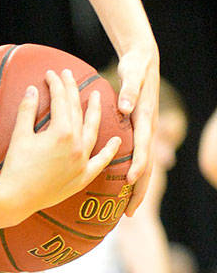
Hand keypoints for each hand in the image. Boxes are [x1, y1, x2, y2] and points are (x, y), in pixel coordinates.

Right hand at [0, 70, 119, 220]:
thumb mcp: (19, 136)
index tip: (51, 73)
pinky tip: (116, 140)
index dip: (56, 84)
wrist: (16, 199)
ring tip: (96, 96)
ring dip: (96, 112)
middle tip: (69, 75)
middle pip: (77, 111)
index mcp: (61, 132)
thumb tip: (33, 89)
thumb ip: (28, 110)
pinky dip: (109, 151)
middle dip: (72, 90)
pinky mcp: (83, 176)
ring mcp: (82, 161)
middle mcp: (77, 144)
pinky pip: (101, 161)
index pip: (62, 100)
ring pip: (93, 130)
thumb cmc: (15, 167)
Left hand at [116, 42, 158, 209]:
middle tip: (130, 213)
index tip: (129, 181)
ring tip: (128, 210)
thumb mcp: (132, 73)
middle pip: (147, 164)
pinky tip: (123, 189)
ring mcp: (146, 132)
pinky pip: (139, 158)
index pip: (143, 147)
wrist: (145, 59)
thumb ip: (129, 89)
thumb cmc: (136, 66)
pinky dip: (134, 175)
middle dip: (140, 189)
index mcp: (145, 118)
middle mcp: (148, 128)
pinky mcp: (141, 132)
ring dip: (137, 188)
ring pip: (145, 165)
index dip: (137, 165)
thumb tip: (125, 107)